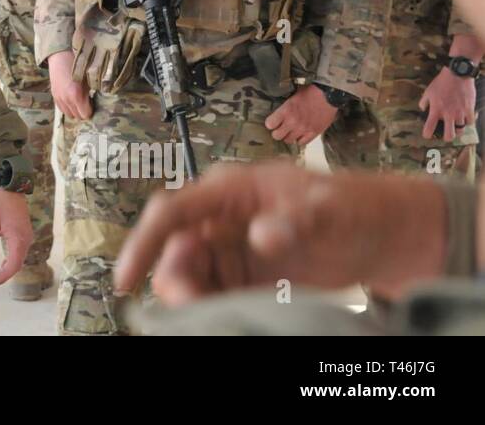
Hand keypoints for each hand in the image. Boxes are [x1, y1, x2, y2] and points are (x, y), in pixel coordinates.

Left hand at [0, 188, 32, 285]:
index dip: (2, 276)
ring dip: (8, 268)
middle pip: (17, 264)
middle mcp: (26, 240)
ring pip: (19, 258)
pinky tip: (2, 263)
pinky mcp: (24, 233)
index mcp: (18, 239)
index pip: (13, 265)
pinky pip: (19, 252)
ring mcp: (27, 237)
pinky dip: (11, 260)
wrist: (11, 187)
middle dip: (4, 275)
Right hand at [49, 49, 92, 118]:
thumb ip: (91, 94)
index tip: (93, 103)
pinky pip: (62, 109)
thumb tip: (97, 104)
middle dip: (83, 111)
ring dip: (75, 110)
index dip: (91, 110)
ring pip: (69, 114)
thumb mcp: (88, 79)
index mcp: (77, 96)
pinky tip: (71, 98)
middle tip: (88, 102)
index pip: (85, 115)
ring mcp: (59, 98)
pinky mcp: (54, 95)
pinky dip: (68, 107)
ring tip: (79, 100)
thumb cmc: (78, 66)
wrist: (60, 56)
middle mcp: (66, 100)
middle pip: (77, 116)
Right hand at [114, 162, 448, 303]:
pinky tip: (225, 318)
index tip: (125, 278)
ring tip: (210, 315)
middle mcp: (221, 216)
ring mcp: (232, 246)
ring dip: (192, 296)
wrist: (381, 234)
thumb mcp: (328, 210)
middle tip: (188, 306)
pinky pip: (215, 292)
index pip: (171, 211)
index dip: (143, 242)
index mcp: (229, 189)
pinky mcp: (245, 273)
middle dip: (172, 278)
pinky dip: (212, 307)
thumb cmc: (352, 206)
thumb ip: (296, 220)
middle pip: (174, 248)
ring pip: (190, 274)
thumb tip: (261, 233)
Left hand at [264, 84, 337, 144]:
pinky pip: (302, 143)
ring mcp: (303, 129)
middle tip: (280, 128)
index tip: (272, 122)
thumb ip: (284, 108)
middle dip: (277, 132)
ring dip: (288, 136)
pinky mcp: (314, 133)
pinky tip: (300, 134)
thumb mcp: (291, 96)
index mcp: (286, 110)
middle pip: (277, 136)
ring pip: (288, 140)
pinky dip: (300, 139)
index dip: (270, 123)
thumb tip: (277, 114)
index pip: (269, 124)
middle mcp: (293, 122)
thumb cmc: (310, 92)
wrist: (328, 95)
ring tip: (290, 131)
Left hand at [419, 67, 476, 141]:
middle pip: (449, 136)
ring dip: (458, 129)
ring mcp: (460, 113)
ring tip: (456, 126)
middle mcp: (448, 114)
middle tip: (446, 134)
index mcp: (436, 110)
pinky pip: (471, 122)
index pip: (429, 128)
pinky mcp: (470, 109)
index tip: (427, 135)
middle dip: (447, 138)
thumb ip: (424, 102)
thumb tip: (423, 109)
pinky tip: (465, 118)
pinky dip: (468, 122)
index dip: (427, 134)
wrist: (457, 74)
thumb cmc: (441, 83)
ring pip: (461, 130)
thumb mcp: (428, 91)